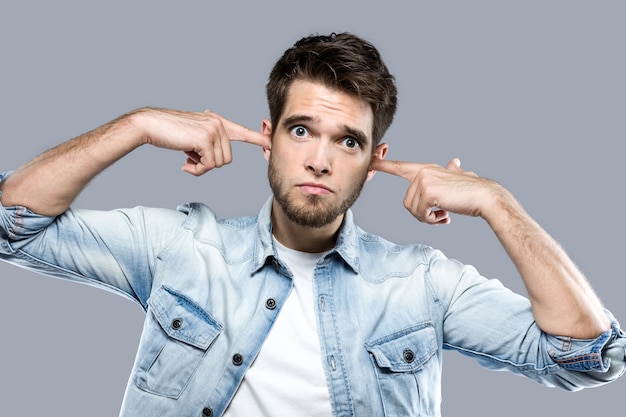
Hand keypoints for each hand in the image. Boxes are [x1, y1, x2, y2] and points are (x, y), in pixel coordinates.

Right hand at [135, 108, 270, 175]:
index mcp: (218, 122)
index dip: (259, 140)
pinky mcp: (205, 138)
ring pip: (218, 164)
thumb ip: (207, 143)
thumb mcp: (194, 137)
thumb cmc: (169, 133)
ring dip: (201, 168)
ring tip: (187, 158)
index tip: (271, 144)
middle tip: (192, 160)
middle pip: (227, 159)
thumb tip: (213, 159)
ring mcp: (213, 130)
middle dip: (209, 165)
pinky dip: (197, 170)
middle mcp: (218, 124)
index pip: (243, 132)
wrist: (151, 125)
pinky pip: (209, 165)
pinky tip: (185, 162)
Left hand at [371, 157, 498, 224]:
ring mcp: (424, 181)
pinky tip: (444, 216)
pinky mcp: (428, 192)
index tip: (370, 162)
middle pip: (407, 202)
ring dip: (427, 218)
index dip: (383, 165)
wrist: (485, 197)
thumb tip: (454, 162)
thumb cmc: (472, 190)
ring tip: (443, 214)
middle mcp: (423, 172)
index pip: (400, 166)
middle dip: (421, 214)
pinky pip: (420, 214)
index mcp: (426, 169)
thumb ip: (452, 171)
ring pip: (412, 209)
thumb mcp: (459, 178)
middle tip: (439, 214)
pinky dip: (431, 220)